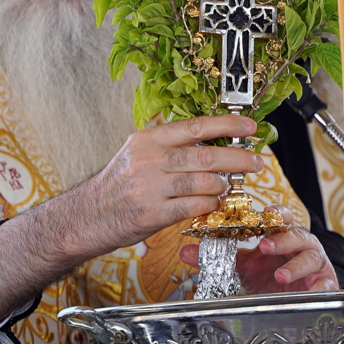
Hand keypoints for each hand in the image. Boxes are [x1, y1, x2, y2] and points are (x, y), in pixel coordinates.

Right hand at [0, 114, 262, 325]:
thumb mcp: (136, 154)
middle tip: (258, 161)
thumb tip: (210, 143)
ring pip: (205, 182)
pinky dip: (210, 204)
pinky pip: (194, 206)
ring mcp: (151, 187)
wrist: (85, 216)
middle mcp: (150, 160)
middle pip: (207, 156)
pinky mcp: (153, 214)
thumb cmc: (116, 186)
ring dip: (225, 186)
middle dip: (239, 159)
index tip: (250, 127)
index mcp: (148, 139)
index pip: (195, 127)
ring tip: (231, 186)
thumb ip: (169, 148)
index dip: (227, 126)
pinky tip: (214, 203)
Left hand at [179, 206, 338, 293]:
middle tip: (265, 246)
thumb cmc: (270, 274)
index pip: (280, 218)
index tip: (263, 215)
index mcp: (281, 234)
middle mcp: (300, 244)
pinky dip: (320, 285)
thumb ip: (217, 257)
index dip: (274, 215)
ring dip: (296, 264)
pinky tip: (312, 290)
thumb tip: (184, 250)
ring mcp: (315, 262)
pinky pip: (326, 281)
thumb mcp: (242, 267)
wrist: (293, 297)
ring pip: (311, 255)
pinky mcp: (325, 282)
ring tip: (280, 274)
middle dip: (282, 239)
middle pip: (296, 233)